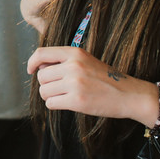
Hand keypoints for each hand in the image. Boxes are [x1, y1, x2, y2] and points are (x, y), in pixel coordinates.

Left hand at [27, 46, 153, 120]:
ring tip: (65, 95)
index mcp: (75, 53)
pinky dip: (55, 105)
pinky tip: (67, 103)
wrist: (128, 94)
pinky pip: (51, 103)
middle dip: (46, 84)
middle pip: (41, 76)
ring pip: (44, 91)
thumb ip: (64, 61)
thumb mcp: (86, 60)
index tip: (30, 70)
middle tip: (60, 88)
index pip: (42, 54)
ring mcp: (75, 83)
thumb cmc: (106, 79)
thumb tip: (38, 67)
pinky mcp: (77, 101)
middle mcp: (73, 66)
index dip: (32, 63)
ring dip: (50, 96)